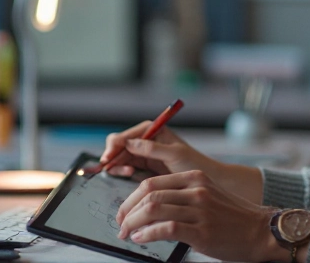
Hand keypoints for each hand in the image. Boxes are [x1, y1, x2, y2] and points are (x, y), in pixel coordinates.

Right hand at [100, 121, 214, 177]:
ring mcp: (142, 153)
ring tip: (128, 172)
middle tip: (109, 168)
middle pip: (117, 146)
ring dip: (117, 165)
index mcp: (151, 130)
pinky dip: (122, 171)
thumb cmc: (193, 163)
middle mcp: (144, 139)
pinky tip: (130, 174)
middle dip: (113, 157)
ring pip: (119, 157)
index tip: (108, 159)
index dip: (113, 146)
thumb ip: (152, 148)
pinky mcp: (142, 166)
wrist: (202, 180)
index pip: (124, 135)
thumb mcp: (174, 154)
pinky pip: (124, 166)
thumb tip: (129, 143)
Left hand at [116, 170, 283, 262]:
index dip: (131, 198)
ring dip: (133, 222)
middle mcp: (196, 189)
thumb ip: (181, 196)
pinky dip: (148, 233)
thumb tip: (149, 207)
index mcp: (195, 178)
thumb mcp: (207, 196)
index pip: (152, 183)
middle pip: (148, 193)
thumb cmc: (232, 218)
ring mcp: (199, 209)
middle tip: (120, 223)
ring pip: (153, 208)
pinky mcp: (202, 230)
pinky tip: (141, 238)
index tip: (123, 211)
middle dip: (127, 209)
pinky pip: (166, 228)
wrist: (260, 232)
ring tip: (127, 233)